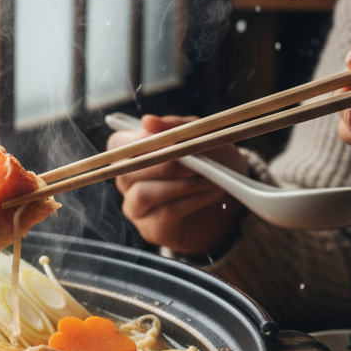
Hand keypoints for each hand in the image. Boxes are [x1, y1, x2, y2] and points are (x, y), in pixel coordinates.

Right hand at [108, 114, 247, 255]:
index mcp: (133, 153)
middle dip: (166, 164)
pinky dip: (193, 200)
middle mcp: (127, 181)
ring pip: (144, 193)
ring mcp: (136, 207)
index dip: (140, 141)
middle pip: (128, 170)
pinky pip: (165, 213)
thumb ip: (177, 127)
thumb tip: (147, 121)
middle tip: (197, 161)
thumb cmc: (213, 164)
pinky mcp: (151, 230)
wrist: (233, 203)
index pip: (117, 144)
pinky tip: (212, 193)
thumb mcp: (203, 137)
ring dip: (181, 184)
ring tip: (209, 178)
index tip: (171, 140)